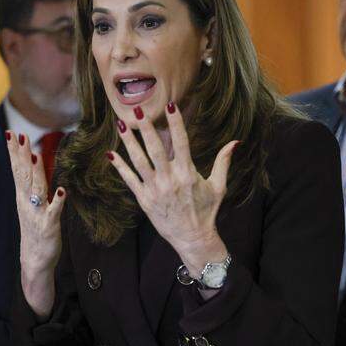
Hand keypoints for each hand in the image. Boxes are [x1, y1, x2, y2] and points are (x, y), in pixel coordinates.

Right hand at [5, 131, 66, 319]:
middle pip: (23, 175)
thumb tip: (32, 162)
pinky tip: (61, 190)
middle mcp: (27, 203)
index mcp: (23, 197)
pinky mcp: (49, 226)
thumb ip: (32, 184)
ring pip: (36, 189)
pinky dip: (57, 201)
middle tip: (18, 135)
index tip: (10, 133)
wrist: (34, 261)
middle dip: (20, 155)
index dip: (13, 152)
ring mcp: (37, 214)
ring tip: (34, 154)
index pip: (17, 170)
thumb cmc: (35, 231)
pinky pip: (54, 211)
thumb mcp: (31, 205)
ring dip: (35, 172)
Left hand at [108, 102, 235, 274]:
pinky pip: (130, 180)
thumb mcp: (219, 186)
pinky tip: (111, 154)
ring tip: (120, 125)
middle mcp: (170, 180)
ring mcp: (155, 190)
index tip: (170, 106)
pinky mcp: (144, 200)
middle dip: (146, 128)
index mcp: (188, 173)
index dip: (176, 124)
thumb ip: (223, 162)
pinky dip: (120, 167)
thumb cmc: (206, 211)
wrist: (192, 238)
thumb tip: (235, 142)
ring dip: (129, 143)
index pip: (181, 143)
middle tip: (138, 109)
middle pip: (156, 149)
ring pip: (139, 162)